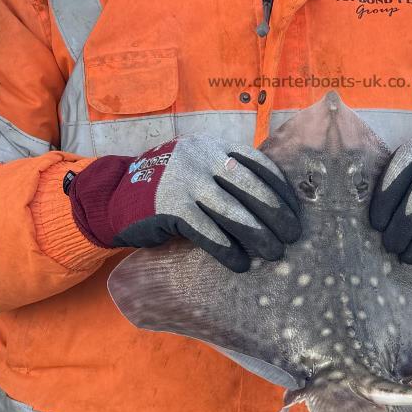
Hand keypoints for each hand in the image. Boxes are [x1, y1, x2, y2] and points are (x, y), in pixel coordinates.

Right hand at [66, 137, 300, 272]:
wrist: (115, 195)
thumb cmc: (169, 188)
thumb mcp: (199, 169)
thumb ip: (227, 177)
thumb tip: (274, 207)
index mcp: (214, 146)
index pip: (258, 163)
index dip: (280, 189)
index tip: (297, 210)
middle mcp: (202, 157)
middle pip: (249, 187)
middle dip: (275, 213)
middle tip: (293, 236)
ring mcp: (185, 180)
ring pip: (231, 210)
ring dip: (257, 234)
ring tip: (274, 253)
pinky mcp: (169, 206)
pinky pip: (206, 231)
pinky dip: (226, 249)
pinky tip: (240, 264)